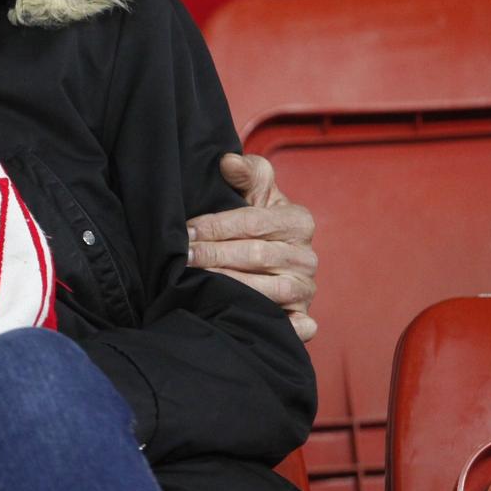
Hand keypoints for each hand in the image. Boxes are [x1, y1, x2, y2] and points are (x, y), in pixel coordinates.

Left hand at [187, 153, 316, 341]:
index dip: (216, 226)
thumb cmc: (258, 221)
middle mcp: (307, 257)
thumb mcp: (256, 191)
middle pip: (257, 256)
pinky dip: (283, 328)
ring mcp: (306, 289)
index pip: (252, 222)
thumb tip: (228, 162)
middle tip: (183, 257)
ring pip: (269, 290)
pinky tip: (252, 323)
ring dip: (232, 287)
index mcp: (298, 221)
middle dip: (215, 256)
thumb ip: (248, 172)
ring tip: (199, 283)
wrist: (273, 254)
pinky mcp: (302, 316)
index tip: (187, 231)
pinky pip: (298, 325)